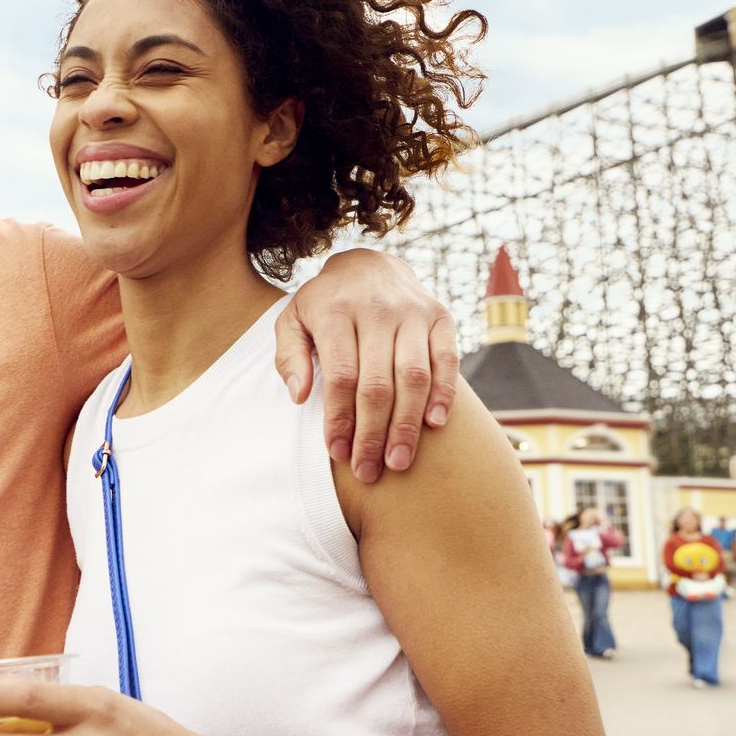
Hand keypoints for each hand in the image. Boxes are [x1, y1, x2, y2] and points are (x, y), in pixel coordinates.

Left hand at [276, 248, 457, 481]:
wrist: (370, 264)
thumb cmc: (326, 304)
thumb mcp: (294, 319)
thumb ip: (289, 355)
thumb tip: (299, 395)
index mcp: (336, 311)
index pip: (341, 376)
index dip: (340, 419)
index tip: (337, 453)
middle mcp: (377, 310)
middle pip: (378, 383)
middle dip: (373, 434)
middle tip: (369, 471)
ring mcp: (413, 312)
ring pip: (414, 376)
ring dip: (407, 424)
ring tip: (399, 462)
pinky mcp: (440, 316)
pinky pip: (446, 359)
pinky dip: (444, 393)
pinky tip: (434, 424)